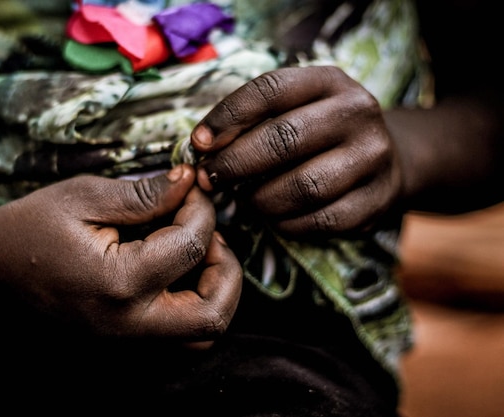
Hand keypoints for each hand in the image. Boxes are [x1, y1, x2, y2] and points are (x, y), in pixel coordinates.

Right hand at [0, 164, 241, 340]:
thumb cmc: (32, 227)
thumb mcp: (84, 197)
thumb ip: (144, 193)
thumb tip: (190, 181)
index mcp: (117, 283)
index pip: (191, 245)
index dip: (201, 208)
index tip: (190, 187)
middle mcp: (128, 323)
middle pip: (214, 313)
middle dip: (227, 266)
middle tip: (208, 232)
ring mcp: (126, 340)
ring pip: (203, 334)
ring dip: (217, 291)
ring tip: (198, 252)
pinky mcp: (124, 342)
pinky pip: (180, 337)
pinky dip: (196, 305)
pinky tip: (179, 271)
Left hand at [190, 66, 402, 235]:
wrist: (386, 158)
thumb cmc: (319, 132)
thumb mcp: (295, 107)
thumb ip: (254, 119)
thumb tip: (202, 146)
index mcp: (329, 80)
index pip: (269, 90)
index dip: (226, 117)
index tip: (198, 143)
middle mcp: (357, 112)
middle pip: (283, 140)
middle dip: (234, 164)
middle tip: (210, 179)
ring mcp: (372, 157)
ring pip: (302, 186)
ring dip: (259, 200)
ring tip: (244, 200)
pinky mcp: (376, 200)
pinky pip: (320, 220)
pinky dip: (286, 224)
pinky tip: (273, 218)